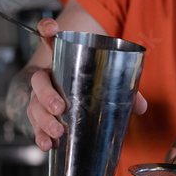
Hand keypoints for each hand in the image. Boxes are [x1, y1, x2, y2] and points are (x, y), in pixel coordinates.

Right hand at [27, 18, 147, 151]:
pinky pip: (35, 127)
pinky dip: (40, 137)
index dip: (47, 31)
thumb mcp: (111, 89)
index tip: (51, 30)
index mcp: (64, 63)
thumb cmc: (94, 93)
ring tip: (58, 132)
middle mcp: (49, 79)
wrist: (80, 112)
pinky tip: (48, 146)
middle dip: (46, 94)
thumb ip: (126, 93)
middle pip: (39, 81)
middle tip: (59, 108)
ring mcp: (41, 99)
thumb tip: (141, 105)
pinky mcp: (41, 119)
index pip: (50, 40)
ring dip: (44, 120)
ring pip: (34, 106)